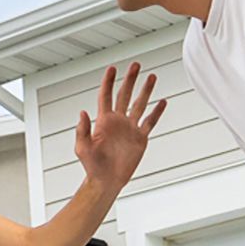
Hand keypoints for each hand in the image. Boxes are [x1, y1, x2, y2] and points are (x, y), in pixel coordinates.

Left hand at [74, 62, 166, 193]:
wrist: (106, 180)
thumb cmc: (92, 166)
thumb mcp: (83, 148)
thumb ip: (82, 130)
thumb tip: (82, 112)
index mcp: (104, 121)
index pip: (106, 96)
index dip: (109, 81)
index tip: (113, 68)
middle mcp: (118, 121)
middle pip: (125, 95)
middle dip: (130, 79)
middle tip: (136, 65)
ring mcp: (130, 128)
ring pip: (140, 104)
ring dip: (146, 91)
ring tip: (152, 76)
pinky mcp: (140, 138)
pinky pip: (150, 121)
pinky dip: (156, 112)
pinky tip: (162, 102)